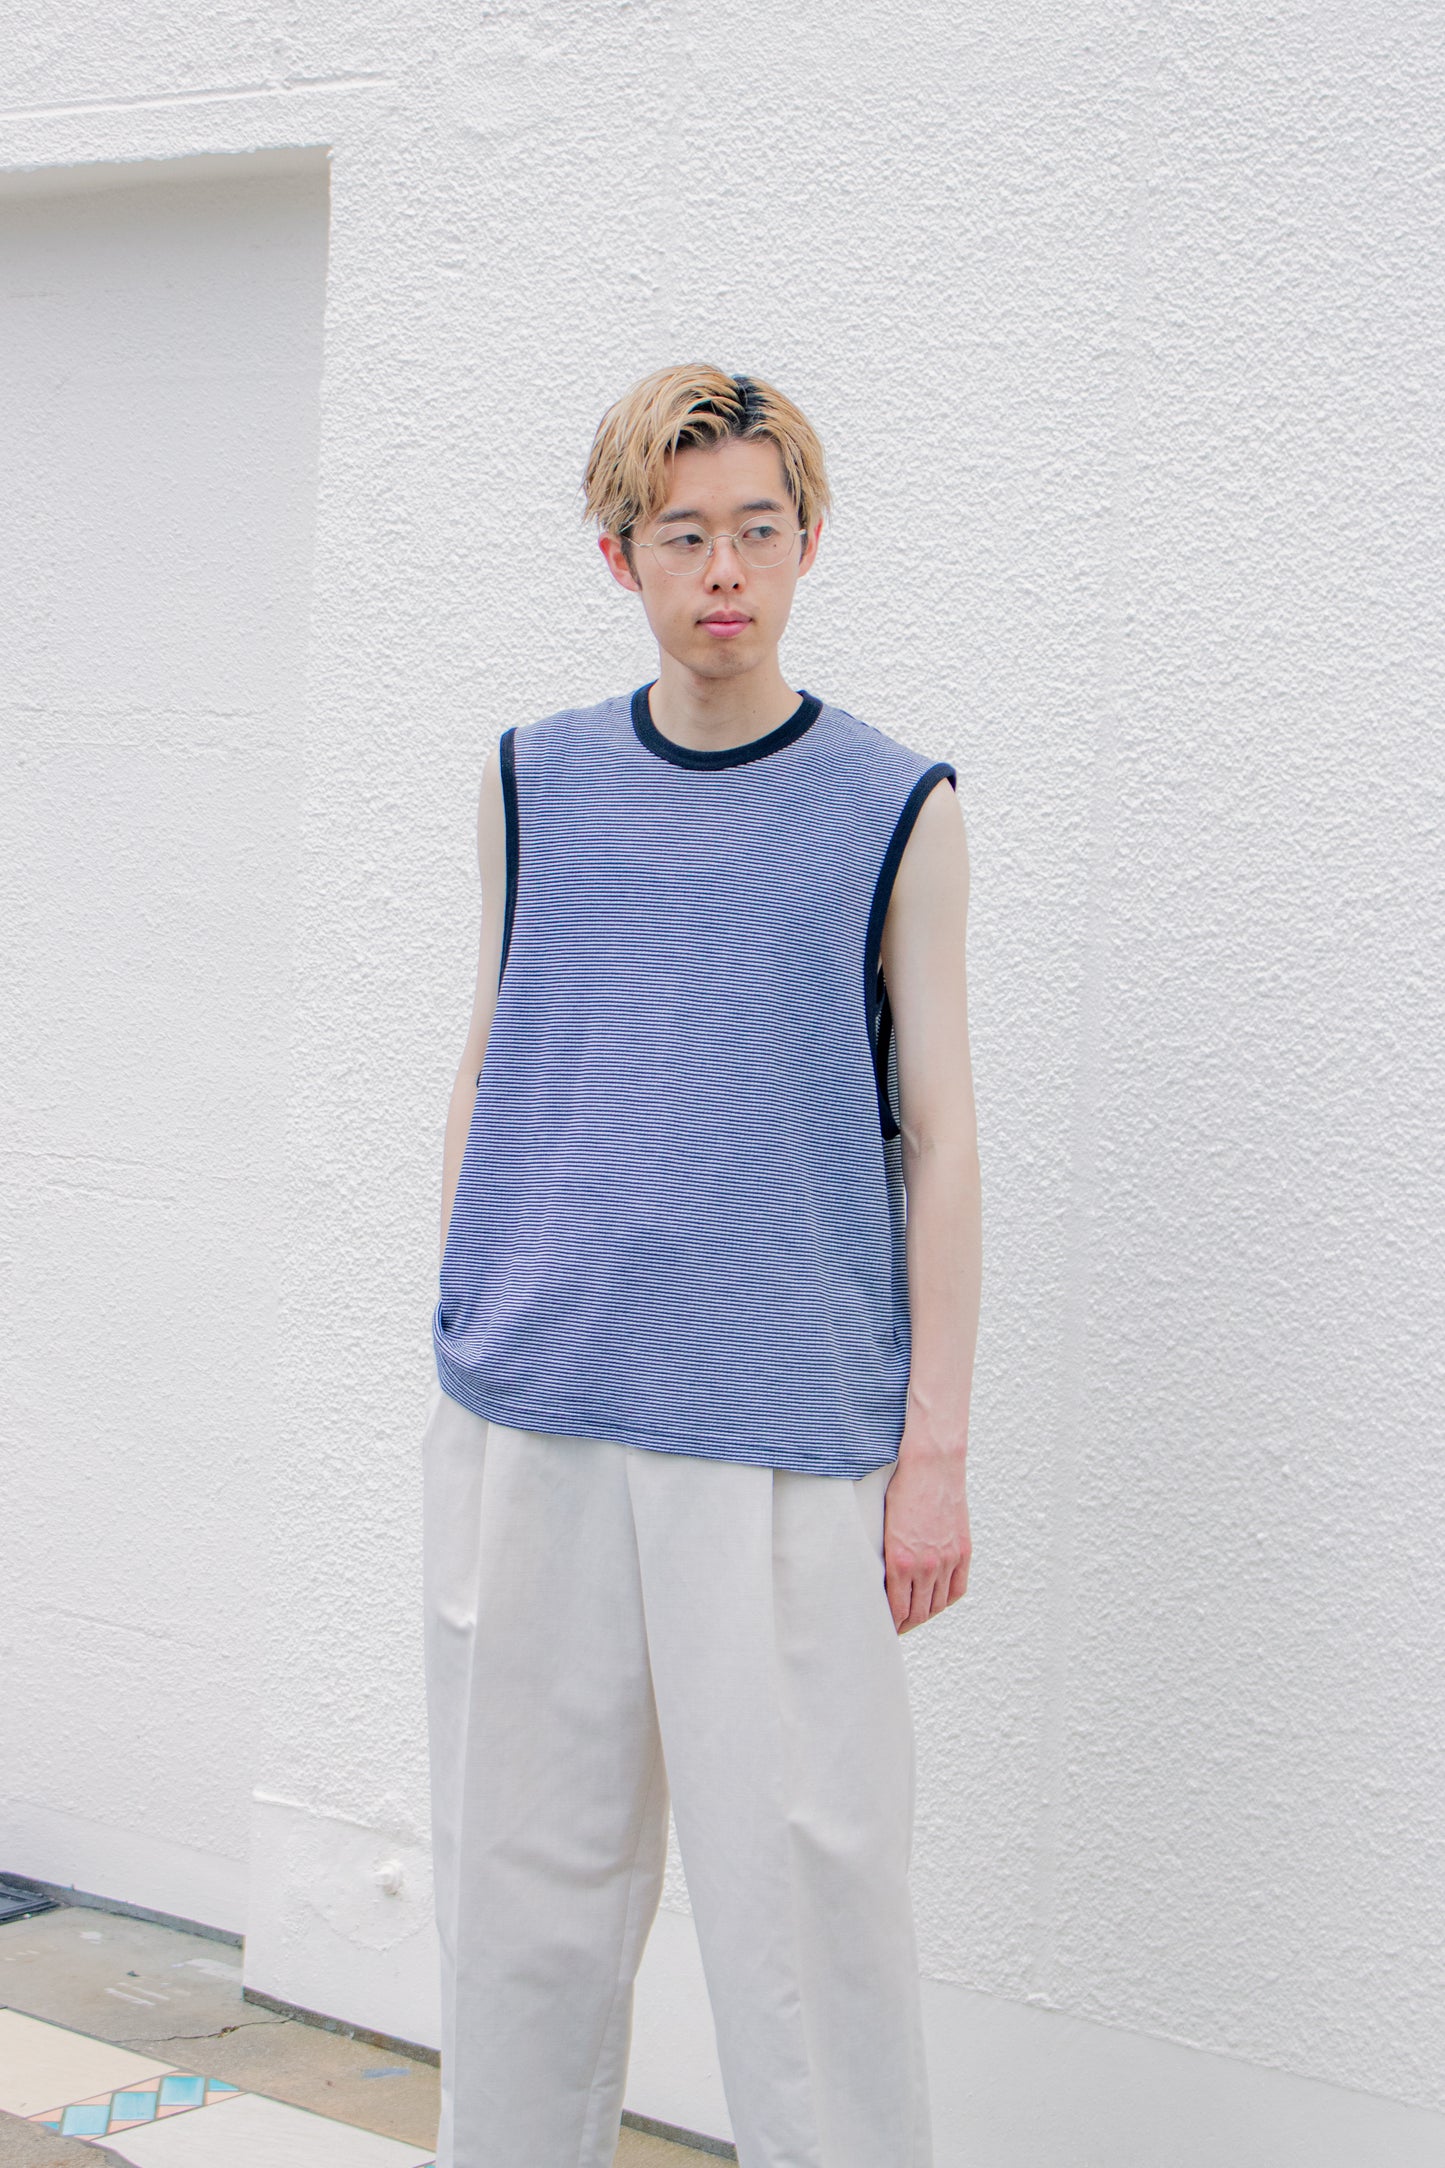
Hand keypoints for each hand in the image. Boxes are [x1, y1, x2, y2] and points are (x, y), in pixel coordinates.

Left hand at [883, 1443, 970, 1633]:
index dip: (891, 1624)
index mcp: (899, 1561)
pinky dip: (946, 1600)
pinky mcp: (963, 1551)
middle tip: (898, 1627)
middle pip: (918, 1613)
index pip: (897, 1609)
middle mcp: (925, 1566)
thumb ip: (886, 1557)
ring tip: (916, 1616)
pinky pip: (957, 1589)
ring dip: (926, 1615)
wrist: (932, 1465)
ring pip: (938, 1605)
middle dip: (906, 1624)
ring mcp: (947, 1560)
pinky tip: (938, 1601)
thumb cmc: (902, 1489)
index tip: (885, 1627)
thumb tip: (883, 1582)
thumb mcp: (883, 1526)